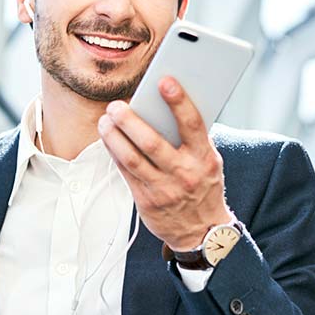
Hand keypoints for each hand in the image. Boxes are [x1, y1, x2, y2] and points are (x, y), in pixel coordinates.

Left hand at [97, 76, 232, 250]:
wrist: (202, 233)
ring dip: (114, 137)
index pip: (192, 124)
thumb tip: (167, 107)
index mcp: (204, 158)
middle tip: (116, 106)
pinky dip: (114, 153)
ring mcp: (164, 189)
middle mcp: (184, 173)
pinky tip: (108, 140)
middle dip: (130, 121)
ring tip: (105, 121)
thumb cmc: (203, 188)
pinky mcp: (146, 201)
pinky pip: (125, 173)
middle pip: (152, 142)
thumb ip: (193, 139)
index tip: (164, 81)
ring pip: (133, 158)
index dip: (178, 101)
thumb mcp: (209, 162)